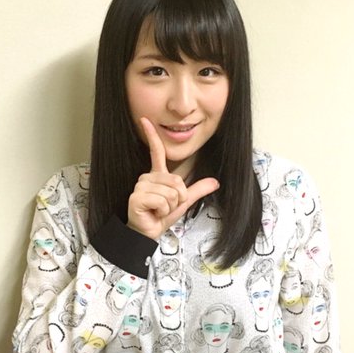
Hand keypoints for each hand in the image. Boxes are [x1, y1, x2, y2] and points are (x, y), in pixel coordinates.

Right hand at [127, 117, 219, 239]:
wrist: (148, 233)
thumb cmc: (161, 216)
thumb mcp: (183, 202)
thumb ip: (197, 190)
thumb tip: (215, 182)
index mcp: (157, 175)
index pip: (156, 152)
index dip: (152, 136)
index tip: (145, 119)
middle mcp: (147, 178)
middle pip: (176, 181)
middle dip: (178, 198)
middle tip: (165, 207)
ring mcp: (140, 187)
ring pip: (171, 192)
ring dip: (170, 206)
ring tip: (159, 210)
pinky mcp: (137, 197)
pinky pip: (162, 201)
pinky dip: (162, 211)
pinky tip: (153, 213)